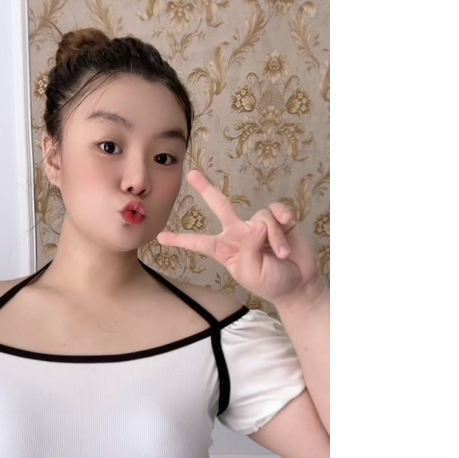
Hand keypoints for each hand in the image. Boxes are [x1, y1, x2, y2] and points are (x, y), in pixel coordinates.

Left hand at [157, 170, 323, 308]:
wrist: (299, 283)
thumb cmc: (271, 282)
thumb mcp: (252, 273)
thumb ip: (249, 249)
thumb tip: (257, 224)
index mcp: (226, 250)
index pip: (200, 242)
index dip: (181, 240)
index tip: (160, 237)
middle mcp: (239, 234)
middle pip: (220, 206)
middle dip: (205, 190)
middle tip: (191, 174)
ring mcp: (258, 225)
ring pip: (260, 218)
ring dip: (273, 238)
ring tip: (282, 255)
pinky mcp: (279, 220)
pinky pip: (276, 211)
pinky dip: (283, 223)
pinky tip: (288, 233)